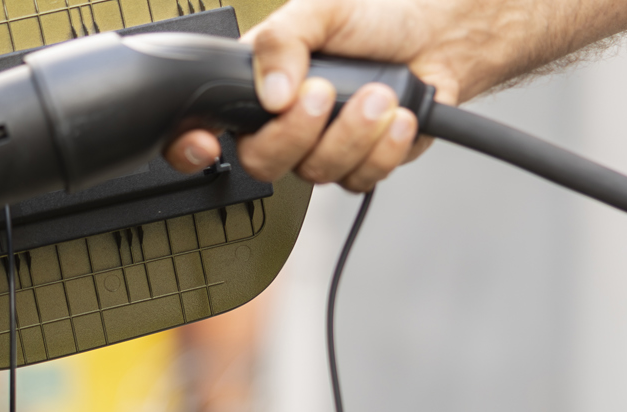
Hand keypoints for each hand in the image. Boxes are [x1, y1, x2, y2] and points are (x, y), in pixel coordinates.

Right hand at [164, 0, 461, 192]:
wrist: (435, 37)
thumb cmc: (373, 19)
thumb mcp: (319, 9)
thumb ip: (281, 41)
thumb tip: (270, 92)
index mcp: (256, 87)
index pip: (205, 128)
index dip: (191, 148)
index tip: (206, 143)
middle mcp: (281, 126)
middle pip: (262, 163)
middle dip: (299, 132)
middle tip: (325, 92)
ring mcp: (320, 151)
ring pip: (317, 174)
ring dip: (355, 133)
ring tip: (381, 94)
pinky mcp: (359, 166)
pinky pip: (359, 180)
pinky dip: (385, 148)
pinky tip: (399, 116)